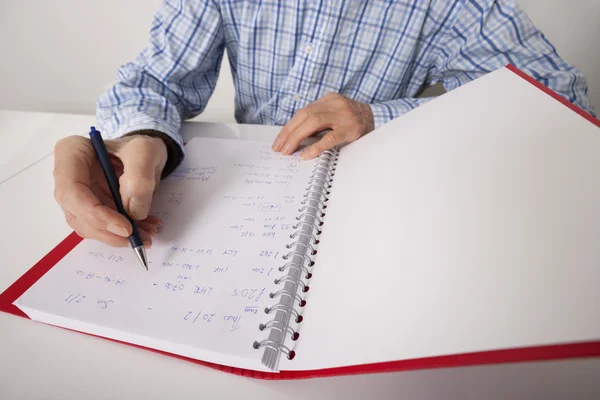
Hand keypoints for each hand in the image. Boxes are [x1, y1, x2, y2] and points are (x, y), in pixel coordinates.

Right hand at [53, 134, 167, 246]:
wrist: (145, 154)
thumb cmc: (140, 147)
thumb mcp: (145, 151)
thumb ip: (139, 177)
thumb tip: (133, 212)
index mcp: (70, 153)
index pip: (72, 191)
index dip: (96, 214)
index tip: (125, 227)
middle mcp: (68, 176)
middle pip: (78, 213)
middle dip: (109, 230)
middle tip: (140, 238)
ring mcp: (78, 194)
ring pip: (90, 225)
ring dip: (118, 235)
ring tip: (148, 234)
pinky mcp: (90, 208)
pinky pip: (102, 226)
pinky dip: (123, 232)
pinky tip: (145, 229)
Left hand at [272, 93, 374, 159]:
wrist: (378, 119)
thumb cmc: (352, 121)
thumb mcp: (334, 115)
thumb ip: (317, 122)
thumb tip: (294, 138)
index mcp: (328, 99)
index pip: (303, 112)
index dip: (288, 127)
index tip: (278, 141)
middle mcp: (335, 104)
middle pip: (305, 116)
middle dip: (289, 133)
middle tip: (279, 148)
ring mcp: (343, 116)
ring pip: (313, 123)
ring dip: (297, 138)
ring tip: (288, 151)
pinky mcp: (350, 129)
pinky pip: (329, 138)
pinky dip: (315, 147)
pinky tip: (305, 155)